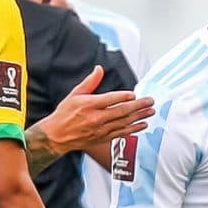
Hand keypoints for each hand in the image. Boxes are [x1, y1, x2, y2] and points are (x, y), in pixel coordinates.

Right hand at [41, 66, 155, 156]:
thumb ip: (90, 82)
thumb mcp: (75, 94)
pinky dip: (134, 129)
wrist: (57, 136)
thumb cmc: (65, 114)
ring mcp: (101, 129)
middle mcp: (96, 118)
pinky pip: (122, 133)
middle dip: (139, 106)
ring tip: (151, 111)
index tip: (134, 94)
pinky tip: (143, 124)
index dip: (123, 97)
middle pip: (122, 111)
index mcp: (89, 105)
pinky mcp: (104, 138)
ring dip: (140, 117)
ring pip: (125, 122)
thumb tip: (99, 69)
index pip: (110, 99)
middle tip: (150, 101)